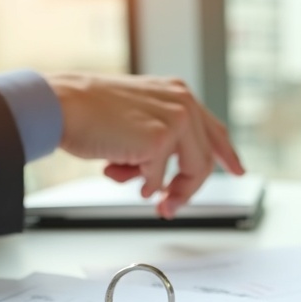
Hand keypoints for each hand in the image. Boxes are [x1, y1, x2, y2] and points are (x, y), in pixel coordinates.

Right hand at [46, 73, 244, 218]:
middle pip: (204, 160)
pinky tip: (119, 172)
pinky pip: (159, 178)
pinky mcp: (161, 138)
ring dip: (167, 192)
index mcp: (177, 94)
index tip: (238, 171)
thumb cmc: (88, 113)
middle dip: (186, 189)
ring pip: (191, 172)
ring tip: (144, 194)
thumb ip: (160, 139)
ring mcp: (175, 119)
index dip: (227, 154)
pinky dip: (140, 184)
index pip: (213, 129)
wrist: (62, 105)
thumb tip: (165, 181)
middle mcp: (182, 103)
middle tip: (168, 207)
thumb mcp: (135, 120)